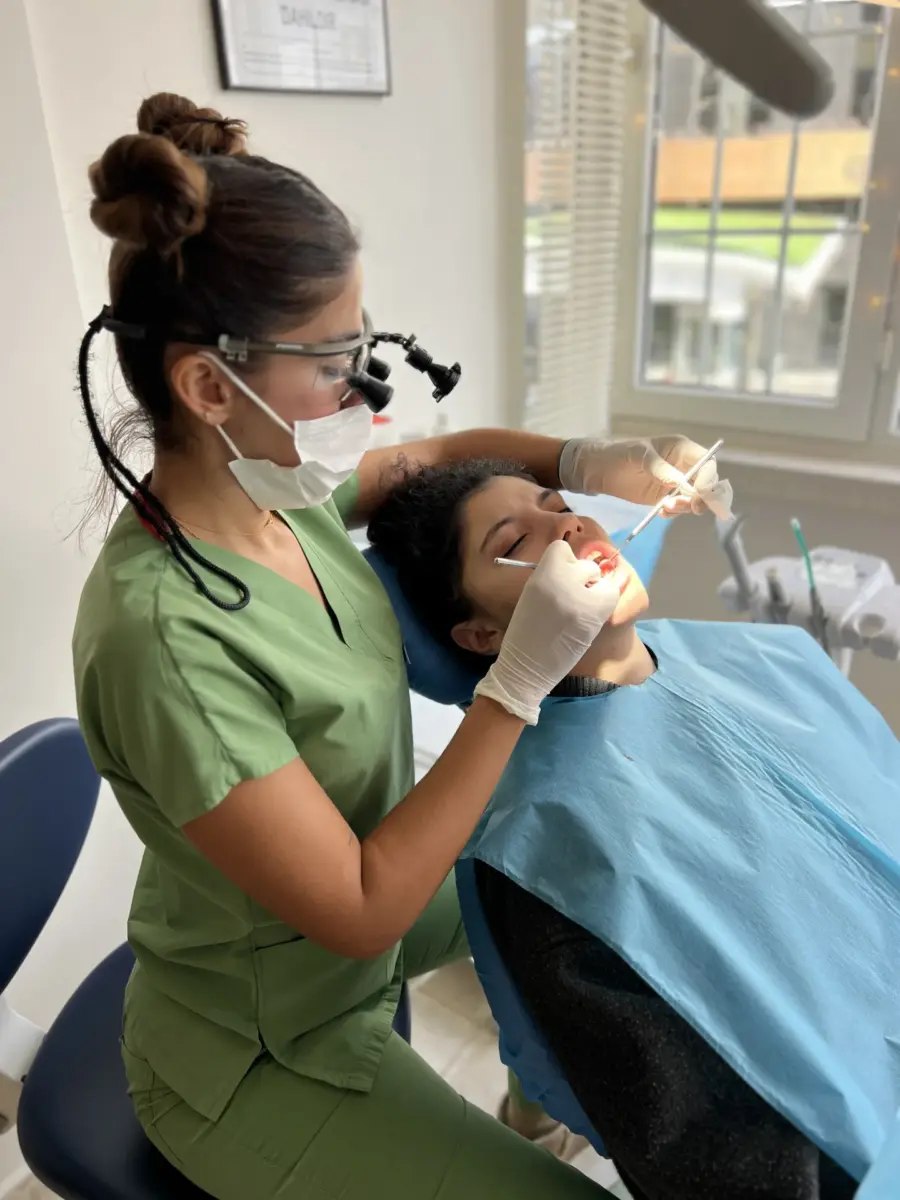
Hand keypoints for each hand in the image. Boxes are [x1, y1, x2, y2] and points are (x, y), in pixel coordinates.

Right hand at [473, 541, 620, 724]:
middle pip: (586, 564)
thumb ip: (552, 576)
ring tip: (582, 610)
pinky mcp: (596, 614)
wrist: (527, 663)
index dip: (564, 562)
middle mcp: (563, 580)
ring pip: (603, 579)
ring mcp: (582, 597)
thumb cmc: (526, 629)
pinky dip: (605, 604)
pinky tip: (590, 618)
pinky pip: (611, 596)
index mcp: (543, 573)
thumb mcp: (531, 593)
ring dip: (597, 591)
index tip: (560, 578)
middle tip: (574, 598)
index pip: (562, 548)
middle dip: (584, 578)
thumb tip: (578, 567)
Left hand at [559, 435, 729, 515]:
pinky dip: (673, 513)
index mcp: (682, 449)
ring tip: (665, 508)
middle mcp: (683, 466)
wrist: (598, 469)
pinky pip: (678, 508)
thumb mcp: (639, 456)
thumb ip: (661, 469)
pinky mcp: (664, 498)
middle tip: (693, 508)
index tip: (699, 493)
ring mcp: (675, 484)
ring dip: (685, 507)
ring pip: (694, 499)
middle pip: (706, 484)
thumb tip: (683, 484)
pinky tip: (660, 512)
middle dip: (703, 498)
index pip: (707, 464)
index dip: (708, 479)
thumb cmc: (619, 454)